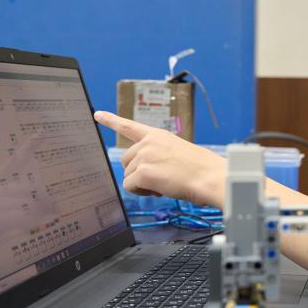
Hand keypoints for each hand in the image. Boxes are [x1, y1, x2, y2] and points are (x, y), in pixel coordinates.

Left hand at [93, 111, 226, 206]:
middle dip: (138, 173)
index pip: (130, 126)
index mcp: (158, 135)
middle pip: (126, 161)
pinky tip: (159, 189)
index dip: (111, 120)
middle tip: (160, 178)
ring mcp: (144, 156)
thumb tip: (145, 173)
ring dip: (142, 184)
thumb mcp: (178, 153)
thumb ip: (159, 156)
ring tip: (165, 183)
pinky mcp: (142, 172)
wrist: (210, 177)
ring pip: (128, 176)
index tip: (97, 115)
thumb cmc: (202, 169)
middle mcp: (148, 142)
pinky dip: (142, 192)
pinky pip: (130, 187)